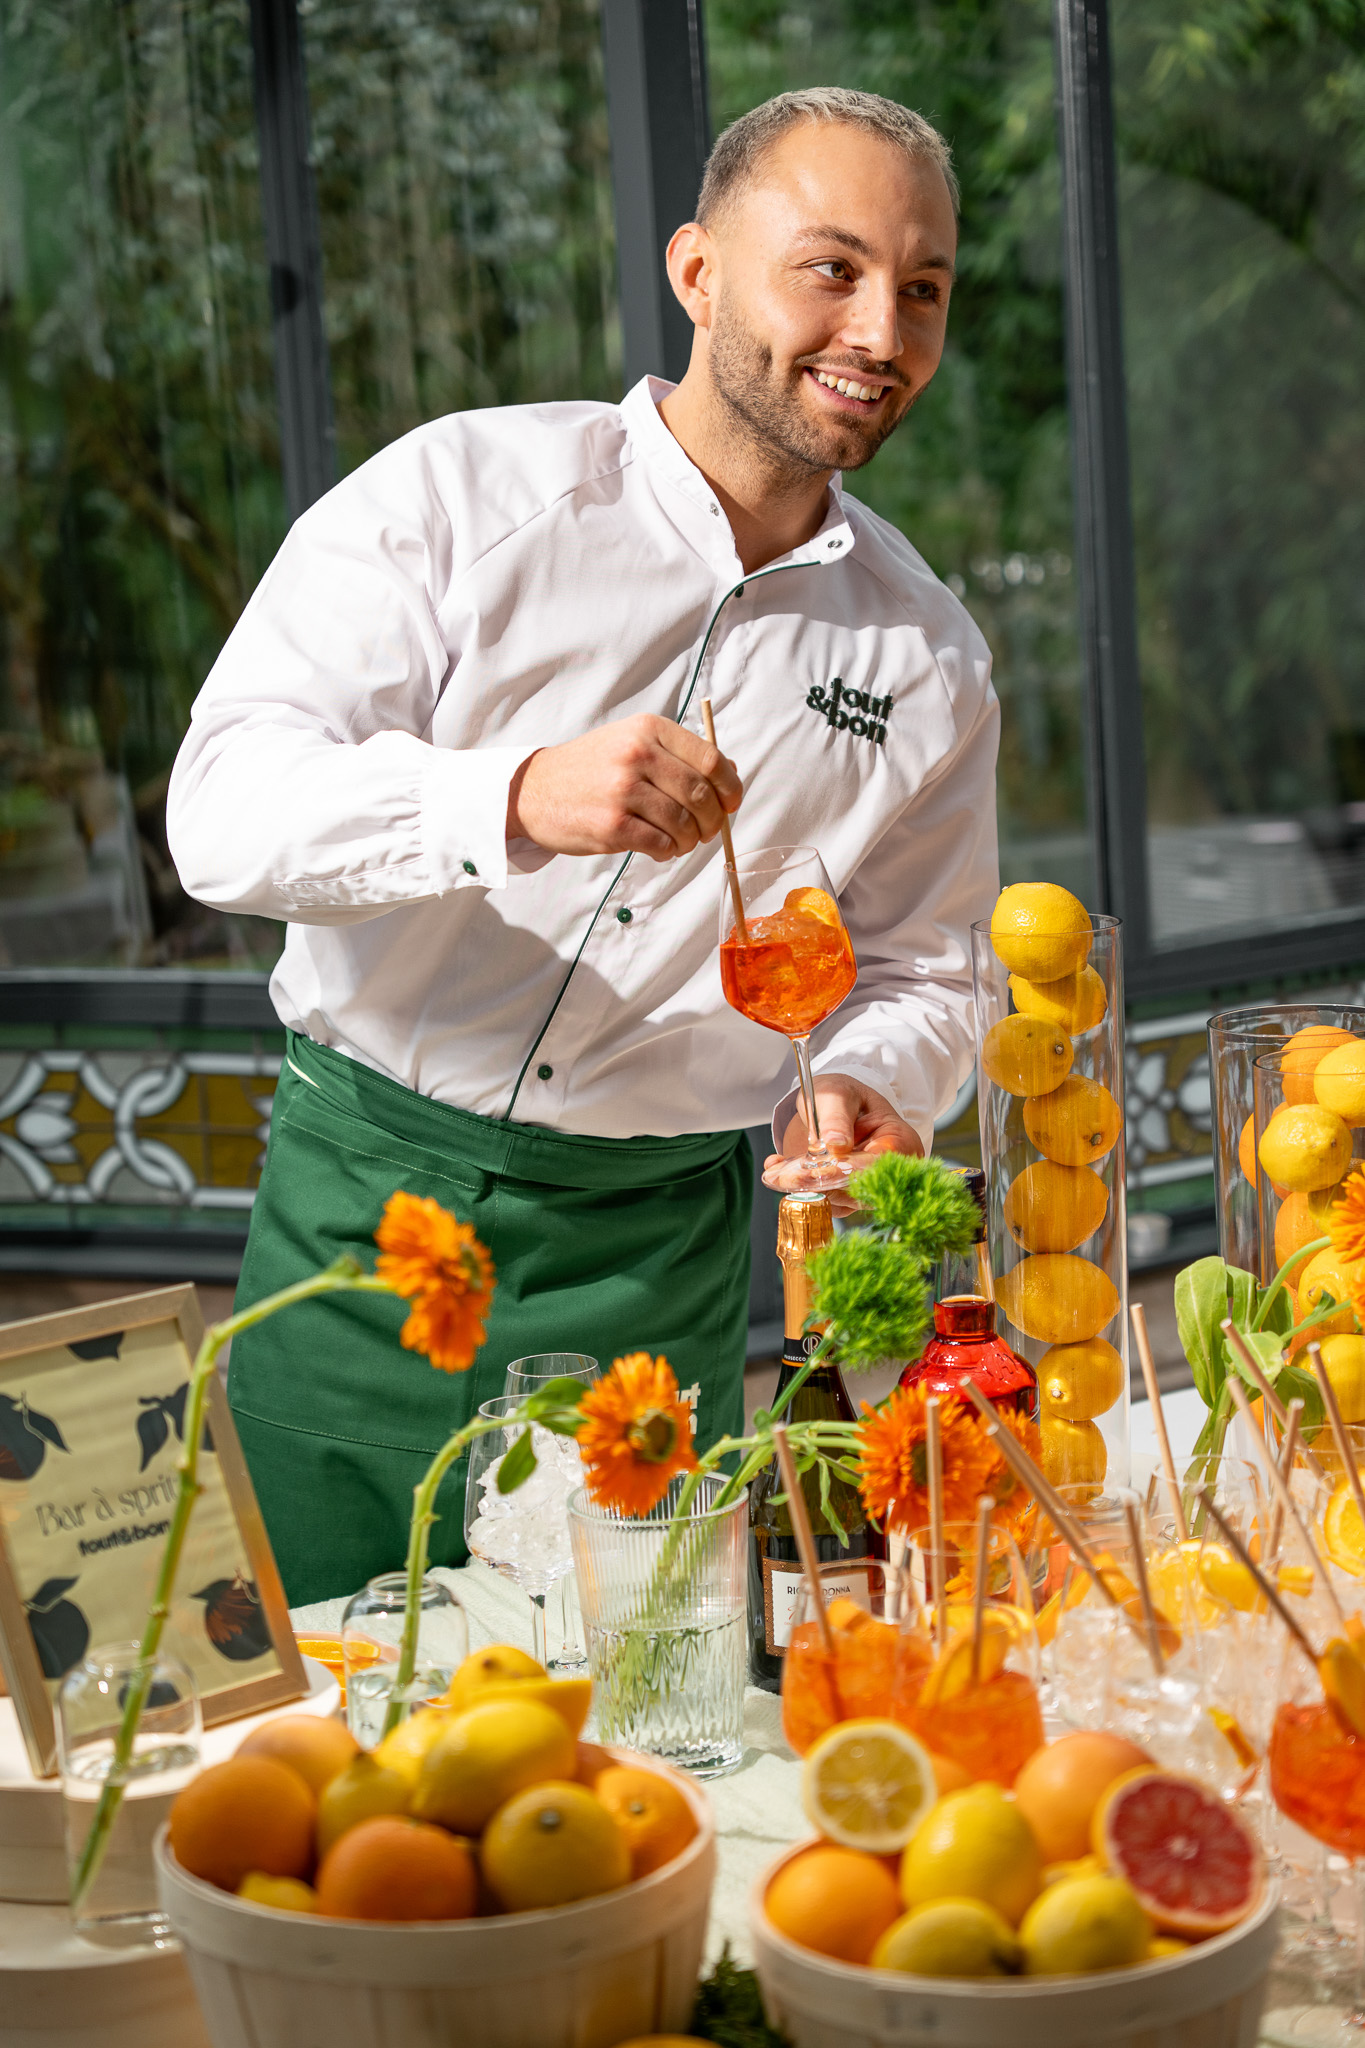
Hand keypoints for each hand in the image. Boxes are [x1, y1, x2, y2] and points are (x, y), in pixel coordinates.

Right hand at [506, 715, 741, 859]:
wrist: (533, 790)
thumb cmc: (589, 769)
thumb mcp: (631, 743)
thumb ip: (678, 755)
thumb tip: (730, 774)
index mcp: (648, 730)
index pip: (711, 760)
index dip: (730, 787)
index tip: (731, 803)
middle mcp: (637, 754)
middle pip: (702, 795)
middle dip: (713, 821)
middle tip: (706, 831)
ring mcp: (624, 790)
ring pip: (684, 824)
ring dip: (690, 840)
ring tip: (679, 842)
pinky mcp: (612, 825)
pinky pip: (661, 844)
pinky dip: (669, 852)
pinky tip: (660, 849)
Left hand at [764, 1074, 922, 1213]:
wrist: (831, 1107)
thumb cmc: (840, 1095)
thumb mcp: (836, 1094)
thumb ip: (836, 1116)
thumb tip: (837, 1144)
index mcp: (901, 1141)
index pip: (876, 1166)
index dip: (844, 1171)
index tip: (813, 1172)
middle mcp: (890, 1171)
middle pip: (858, 1189)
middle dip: (818, 1184)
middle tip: (782, 1175)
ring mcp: (870, 1187)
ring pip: (839, 1200)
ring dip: (805, 1188)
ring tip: (778, 1170)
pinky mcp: (848, 1197)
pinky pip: (825, 1202)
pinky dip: (801, 1190)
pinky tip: (782, 1172)